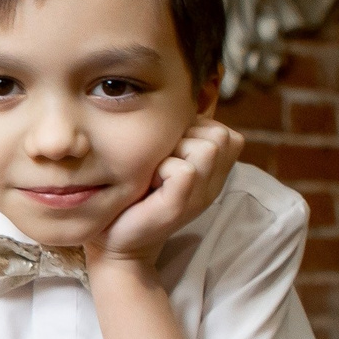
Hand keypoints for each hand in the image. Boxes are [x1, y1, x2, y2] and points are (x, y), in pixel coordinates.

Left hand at [88, 116, 240, 268]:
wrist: (115, 237)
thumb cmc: (136, 192)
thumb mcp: (165, 158)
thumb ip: (183, 135)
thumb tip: (181, 102)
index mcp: (215, 170)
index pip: (222, 130)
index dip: (191, 132)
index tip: (168, 155)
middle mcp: (215, 183)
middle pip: (218, 134)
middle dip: (184, 139)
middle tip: (159, 165)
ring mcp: (201, 196)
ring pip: (206, 147)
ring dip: (173, 153)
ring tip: (155, 174)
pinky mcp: (181, 207)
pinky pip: (184, 169)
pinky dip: (162, 171)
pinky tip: (149, 186)